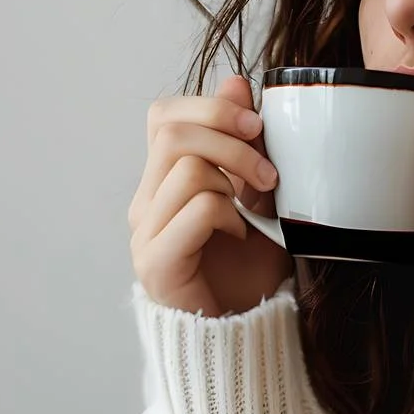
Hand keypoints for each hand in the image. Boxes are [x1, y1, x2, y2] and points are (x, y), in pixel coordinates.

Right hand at [129, 74, 292, 316]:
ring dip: (237, 179)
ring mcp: (145, 232)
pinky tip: (241, 236)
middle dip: (231, 138)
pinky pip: (196, 210)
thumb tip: (237, 80)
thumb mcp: (257, 192)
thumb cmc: (248, 266)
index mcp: (162, 179)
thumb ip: (243, 142)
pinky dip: (229, 216)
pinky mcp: (157, 262)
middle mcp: (144, 202)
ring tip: (256, 208)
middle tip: (269, 169)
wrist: (242, 333)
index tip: (257, 124)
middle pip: (172, 130)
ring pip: (187, 167)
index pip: (163, 114)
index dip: (210, 105)